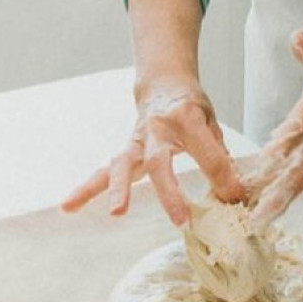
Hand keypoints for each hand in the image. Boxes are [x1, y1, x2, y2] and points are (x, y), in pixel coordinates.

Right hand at [61, 76, 245, 225]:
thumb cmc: (190, 104)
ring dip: (118, 189)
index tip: (235, 196)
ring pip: (123, 164)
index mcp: (186, 117)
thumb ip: (218, 154)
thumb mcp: (211, 121)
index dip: (222, 174)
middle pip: (159, 161)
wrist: (162, 82)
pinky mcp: (126, 150)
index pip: (206, 149)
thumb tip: (233, 192)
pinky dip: (86, 188)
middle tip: (181, 220)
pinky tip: (68, 205)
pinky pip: (104, 170)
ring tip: (116, 212)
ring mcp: (138, 139)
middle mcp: (158, 128)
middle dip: (170, 191)